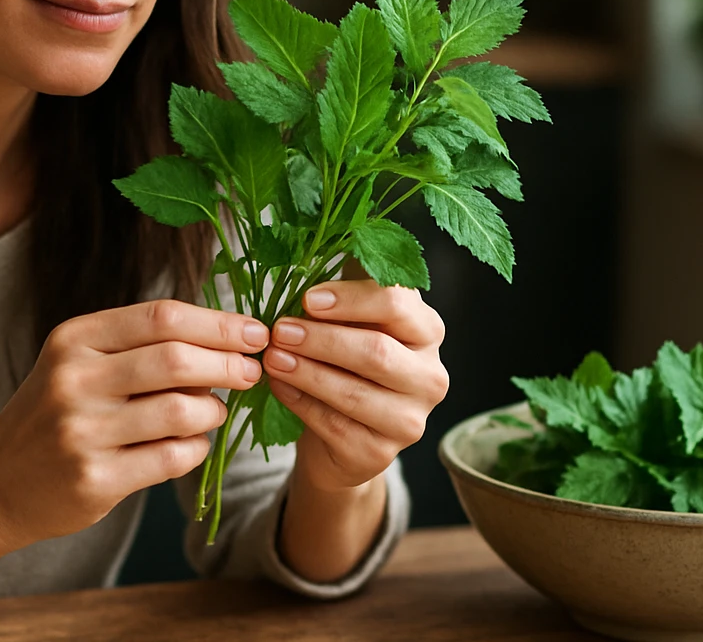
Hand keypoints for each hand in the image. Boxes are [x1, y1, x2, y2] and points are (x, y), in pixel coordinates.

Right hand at [0, 298, 267, 550]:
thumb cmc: (55, 411)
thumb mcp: (81, 363)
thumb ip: (141, 347)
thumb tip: (226, 341)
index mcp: (75, 339)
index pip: (163, 317)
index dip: (219, 323)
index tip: (255, 332)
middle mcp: (74, 380)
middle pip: (176, 359)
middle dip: (228, 363)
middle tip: (252, 371)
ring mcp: (83, 432)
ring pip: (181, 411)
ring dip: (213, 410)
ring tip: (214, 411)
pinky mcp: (95, 480)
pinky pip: (172, 458)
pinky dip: (197, 449)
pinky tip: (192, 444)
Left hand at [263, 280, 448, 492]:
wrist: (343, 436)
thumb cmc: (345, 363)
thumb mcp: (350, 322)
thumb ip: (342, 292)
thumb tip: (311, 248)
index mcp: (427, 331)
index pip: (396, 304)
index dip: (349, 299)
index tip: (307, 299)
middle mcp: (430, 376)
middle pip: (376, 351)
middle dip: (321, 339)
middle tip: (278, 330)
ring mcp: (410, 420)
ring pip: (354, 392)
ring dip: (306, 372)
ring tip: (271, 357)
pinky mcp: (382, 454)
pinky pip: (336, 426)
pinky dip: (301, 403)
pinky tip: (278, 386)